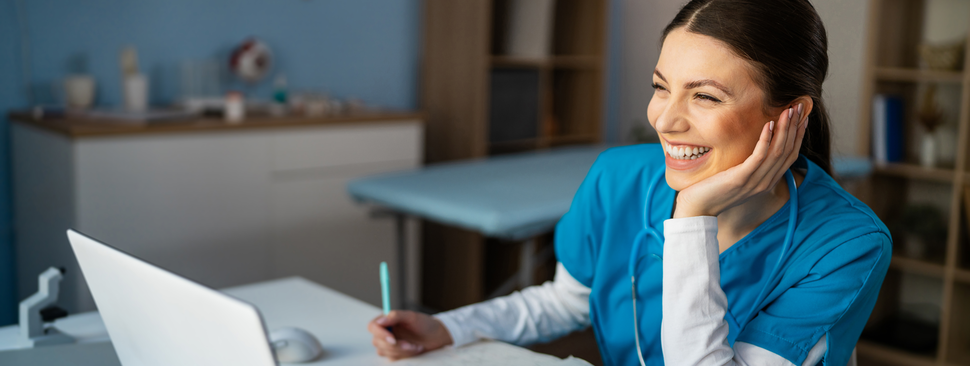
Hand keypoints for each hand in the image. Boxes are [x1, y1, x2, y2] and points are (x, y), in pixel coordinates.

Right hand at [367, 310, 452, 359]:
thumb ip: (395, 316)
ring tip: (416, 346)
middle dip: (395, 345)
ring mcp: (388, 344)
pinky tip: (415, 349)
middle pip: (377, 341)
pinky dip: (404, 355)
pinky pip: (392, 358)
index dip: (380, 334)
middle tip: (410, 344)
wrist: (436, 337)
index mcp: (386, 320)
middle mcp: (384, 331)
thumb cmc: (424, 324)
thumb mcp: (411, 317)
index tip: (393, 339)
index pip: (373, 327)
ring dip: (402, 350)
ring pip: (384, 351)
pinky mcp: (393, 353)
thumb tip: (380, 321)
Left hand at [673, 103, 808, 217]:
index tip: (802, 117)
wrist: (697, 209)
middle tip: (798, 107)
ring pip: (777, 152)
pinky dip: (766, 140)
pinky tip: (769, 124)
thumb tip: (755, 149)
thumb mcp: (738, 178)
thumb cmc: (714, 190)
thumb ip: (750, 167)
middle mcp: (765, 183)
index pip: (790, 156)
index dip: (798, 136)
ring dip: (784, 129)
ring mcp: (754, 182)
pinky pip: (759, 157)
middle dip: (794, 128)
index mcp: (767, 182)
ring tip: (788, 111)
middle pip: (787, 151)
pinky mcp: (741, 178)